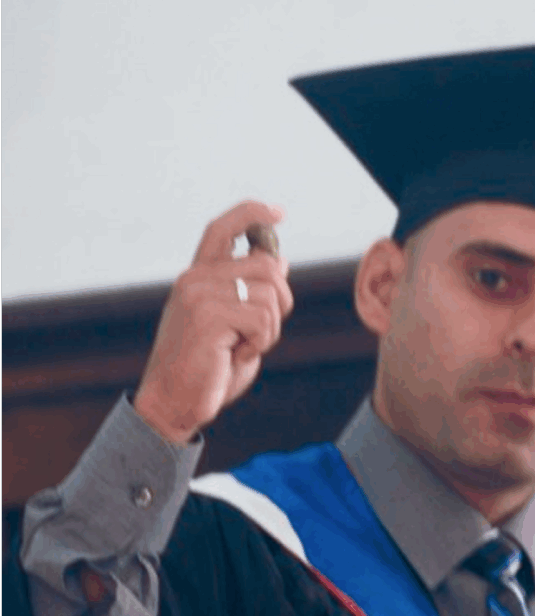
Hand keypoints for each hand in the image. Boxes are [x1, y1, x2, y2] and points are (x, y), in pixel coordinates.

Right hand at [134, 201, 292, 443]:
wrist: (172, 403)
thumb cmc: (205, 369)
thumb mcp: (234, 326)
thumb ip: (251, 293)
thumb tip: (280, 259)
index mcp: (197, 277)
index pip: (222, 228)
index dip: (252, 214)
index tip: (278, 212)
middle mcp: (195, 279)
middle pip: (268, 267)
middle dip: (281, 303)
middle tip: (259, 333)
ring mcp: (200, 295)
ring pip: (271, 295)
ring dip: (269, 330)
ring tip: (241, 347)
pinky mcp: (208, 316)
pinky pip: (263, 320)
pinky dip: (260, 344)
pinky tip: (234, 356)